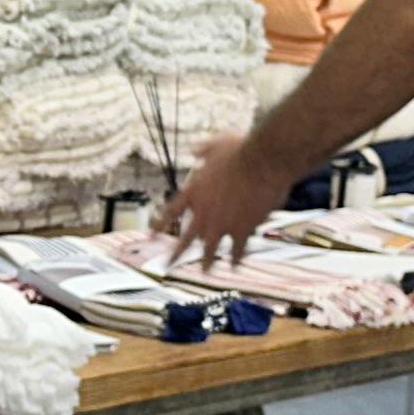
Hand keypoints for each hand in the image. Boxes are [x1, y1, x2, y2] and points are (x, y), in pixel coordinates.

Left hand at [162, 131, 287, 265]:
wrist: (262, 162)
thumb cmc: (240, 149)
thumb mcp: (216, 143)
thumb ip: (202, 149)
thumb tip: (193, 148)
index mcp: (193, 192)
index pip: (171, 212)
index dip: (160, 224)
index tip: (151, 235)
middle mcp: (203, 213)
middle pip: (186, 239)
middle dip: (175, 254)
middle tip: (167, 264)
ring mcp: (221, 225)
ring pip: (210, 250)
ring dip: (207, 262)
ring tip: (205, 271)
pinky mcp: (241, 231)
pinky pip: (237, 251)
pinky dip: (237, 259)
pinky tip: (236, 266)